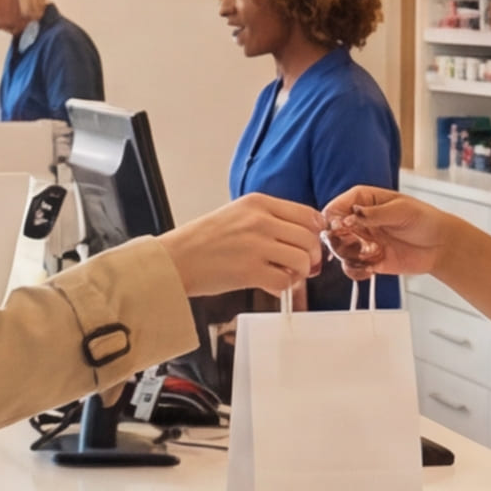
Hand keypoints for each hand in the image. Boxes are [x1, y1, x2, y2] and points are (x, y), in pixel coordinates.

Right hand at [156, 192, 323, 298]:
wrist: (174, 259)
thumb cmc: (202, 240)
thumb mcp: (236, 214)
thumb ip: (268, 220)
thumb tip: (302, 236)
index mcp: (258, 203)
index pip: (307, 214)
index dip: (316, 233)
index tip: (312, 244)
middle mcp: (260, 221)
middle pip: (309, 238)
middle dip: (313, 257)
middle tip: (307, 267)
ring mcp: (256, 246)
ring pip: (302, 260)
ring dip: (301, 273)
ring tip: (287, 276)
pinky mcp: (250, 271)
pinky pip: (285, 281)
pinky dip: (285, 287)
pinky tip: (273, 285)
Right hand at [317, 186, 457, 284]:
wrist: (440, 245)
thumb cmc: (425, 220)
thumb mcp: (401, 210)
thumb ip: (374, 213)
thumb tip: (353, 215)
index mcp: (364, 201)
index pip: (337, 207)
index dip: (334, 218)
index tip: (341, 226)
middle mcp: (359, 221)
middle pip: (332, 230)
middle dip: (339, 240)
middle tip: (355, 243)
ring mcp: (361, 241)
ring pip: (339, 250)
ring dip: (350, 256)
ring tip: (370, 255)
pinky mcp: (367, 260)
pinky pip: (350, 267)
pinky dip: (356, 270)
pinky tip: (370, 268)